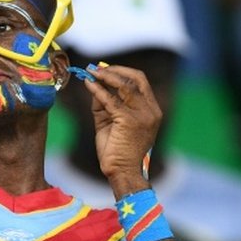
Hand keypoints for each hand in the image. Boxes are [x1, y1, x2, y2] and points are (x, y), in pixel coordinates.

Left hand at [83, 65, 160, 194]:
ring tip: (89, 73)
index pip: (141, 82)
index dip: (123, 72)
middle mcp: (151, 110)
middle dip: (114, 70)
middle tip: (95, 68)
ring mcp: (142, 114)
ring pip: (123, 85)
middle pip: (135, 78)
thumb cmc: (116, 152)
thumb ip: (106, 104)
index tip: (105, 69)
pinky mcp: (129, 120)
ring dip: (105, 76)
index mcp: (152, 111)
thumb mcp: (111, 123)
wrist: (122, 172)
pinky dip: (97, 89)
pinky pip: (110, 99)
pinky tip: (88, 84)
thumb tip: (94, 85)